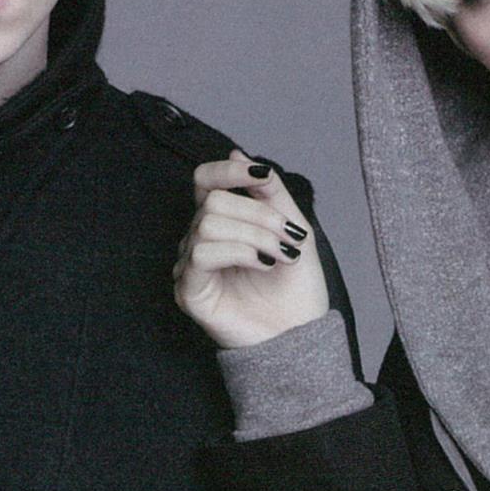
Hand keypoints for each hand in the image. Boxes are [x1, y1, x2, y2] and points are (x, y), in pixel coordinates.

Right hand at [174, 150, 328, 351]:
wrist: (300, 337)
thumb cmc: (295, 289)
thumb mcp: (292, 227)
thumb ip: (269, 191)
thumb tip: (238, 153)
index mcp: (221, 223)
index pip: (205, 180)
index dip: (229, 170)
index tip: (263, 177)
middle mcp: (200, 240)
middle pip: (213, 201)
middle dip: (259, 215)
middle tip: (289, 239)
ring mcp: (191, 267)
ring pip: (208, 223)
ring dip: (254, 235)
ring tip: (281, 256)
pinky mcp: (189, 292)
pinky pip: (201, 254)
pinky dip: (239, 252)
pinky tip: (262, 265)